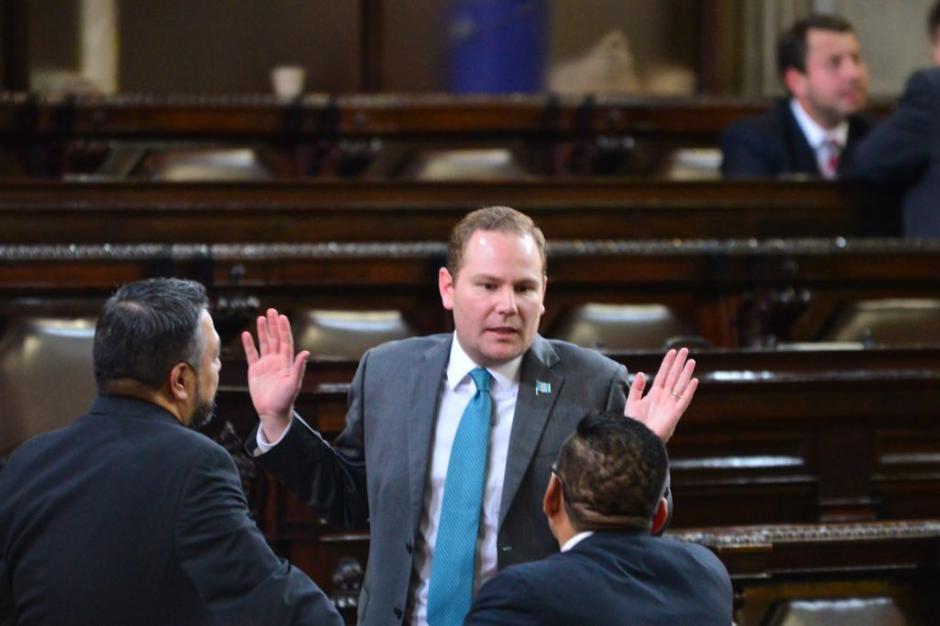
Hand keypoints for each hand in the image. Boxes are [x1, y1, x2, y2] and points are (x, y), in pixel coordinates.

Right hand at [241, 308, 308, 442]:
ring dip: (263, 331)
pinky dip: (249, 344)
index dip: (284, 329)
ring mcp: (265, 364)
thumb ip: (299, 367)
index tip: (282, 317)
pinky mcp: (255, 370)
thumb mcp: (293, 383)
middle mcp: (276, 361)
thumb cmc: (285, 400)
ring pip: (264, 344)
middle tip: (272, 311)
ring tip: (261, 318)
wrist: (272, 412)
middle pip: (275, 339)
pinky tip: (246, 334)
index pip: (285, 341)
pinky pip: (251, 354)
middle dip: (274, 325)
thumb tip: (306, 352)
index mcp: (287, 362)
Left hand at [625, 348, 697, 441]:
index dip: (667, 363)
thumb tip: (641, 373)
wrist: (638, 439)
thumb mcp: (632, 402)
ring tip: (691, 360)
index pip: (662, 374)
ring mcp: (670, 404)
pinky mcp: (675, 413)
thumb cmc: (634, 424)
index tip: (672, 352)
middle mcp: (664, 397)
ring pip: (680, 384)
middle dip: (678, 363)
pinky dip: (689, 390)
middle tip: (685, 350)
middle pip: (673, 376)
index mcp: (654, 394)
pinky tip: (694, 380)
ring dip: (686, 373)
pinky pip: (684, 399)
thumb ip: (636, 388)